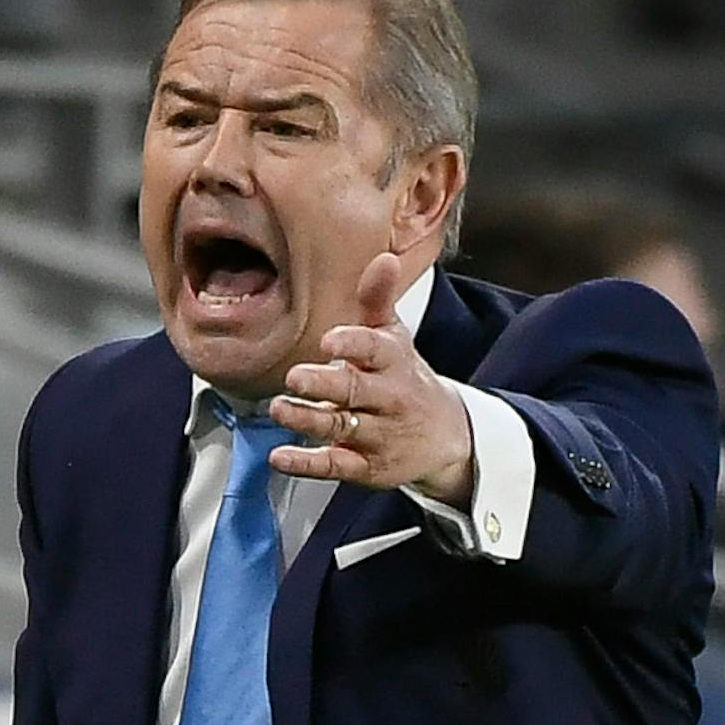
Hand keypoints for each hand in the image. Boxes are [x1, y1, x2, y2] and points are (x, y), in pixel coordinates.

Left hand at [268, 251, 473, 503]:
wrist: (445, 435)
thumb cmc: (404, 378)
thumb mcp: (394, 338)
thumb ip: (378, 300)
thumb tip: (384, 258)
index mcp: (393, 362)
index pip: (376, 350)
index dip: (353, 344)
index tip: (330, 340)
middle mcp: (387, 399)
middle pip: (356, 391)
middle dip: (326, 385)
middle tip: (295, 377)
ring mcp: (377, 435)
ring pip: (341, 427)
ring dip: (308, 420)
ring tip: (279, 408)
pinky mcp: (365, 467)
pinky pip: (334, 466)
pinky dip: (305, 463)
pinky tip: (280, 457)